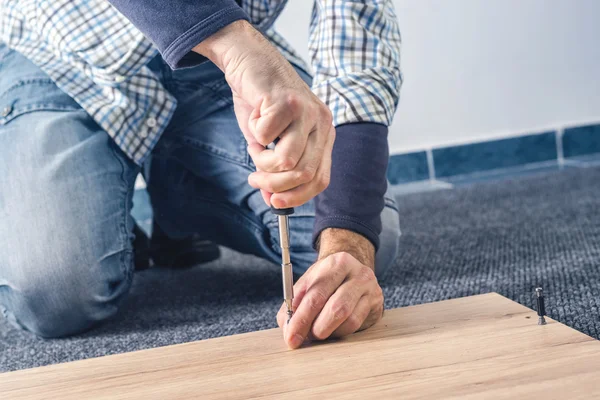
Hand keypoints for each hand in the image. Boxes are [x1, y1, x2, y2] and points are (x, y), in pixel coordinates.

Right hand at [194, 21, 334, 208]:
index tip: (274, 201)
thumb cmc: (259, 101)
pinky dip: (254, 133)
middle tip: (254, 177)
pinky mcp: (288, 101)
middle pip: (304, 174)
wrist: (248, 59)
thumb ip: (273, 169)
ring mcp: (307, 111)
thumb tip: (272, 200)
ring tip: (255, 144)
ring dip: (262, 161)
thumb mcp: (268, 141)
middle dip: (274, 184)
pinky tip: (255, 116)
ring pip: (287, 160)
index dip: (297, 196)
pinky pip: (266, 137)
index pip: (320, 179)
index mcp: (323, 134)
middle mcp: (322, 123)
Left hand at [276, 229, 382, 348]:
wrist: (353, 272)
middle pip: (335, 307)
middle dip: (314, 328)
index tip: (291, 336)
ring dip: (327, 331)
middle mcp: (357, 273)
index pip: (316, 294)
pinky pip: (355, 324)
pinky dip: (339, 331)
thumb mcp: (309, 283)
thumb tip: (288, 328)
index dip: (301, 318)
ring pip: (347, 318)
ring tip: (316, 332)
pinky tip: (332, 328)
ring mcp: (370, 288)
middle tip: (301, 340)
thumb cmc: (327, 280)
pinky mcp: (376, 303)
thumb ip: (294, 303)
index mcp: (336, 263)